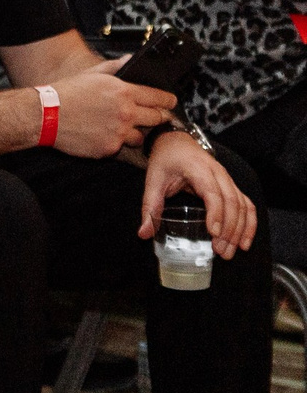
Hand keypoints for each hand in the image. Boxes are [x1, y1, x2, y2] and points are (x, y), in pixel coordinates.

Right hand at [52, 57, 175, 156]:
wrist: (45, 114)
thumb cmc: (66, 93)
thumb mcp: (92, 74)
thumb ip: (115, 66)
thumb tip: (130, 60)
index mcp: (123, 92)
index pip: (159, 98)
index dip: (168, 100)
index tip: (170, 102)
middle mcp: (125, 113)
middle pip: (157, 119)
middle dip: (158, 117)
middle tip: (152, 116)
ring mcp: (118, 133)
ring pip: (141, 137)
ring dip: (136, 132)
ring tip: (123, 127)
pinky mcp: (109, 148)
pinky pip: (120, 147)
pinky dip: (115, 142)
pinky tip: (102, 134)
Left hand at [140, 132, 255, 257]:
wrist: (177, 141)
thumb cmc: (165, 160)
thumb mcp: (153, 180)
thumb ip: (149, 206)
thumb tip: (143, 233)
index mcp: (198, 169)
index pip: (212, 192)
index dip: (216, 213)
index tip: (213, 233)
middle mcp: (218, 173)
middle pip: (231, 202)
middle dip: (229, 230)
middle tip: (221, 251)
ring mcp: (228, 179)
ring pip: (243, 206)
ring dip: (240, 230)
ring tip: (230, 251)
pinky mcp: (232, 186)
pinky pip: (247, 205)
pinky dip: (249, 224)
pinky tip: (244, 242)